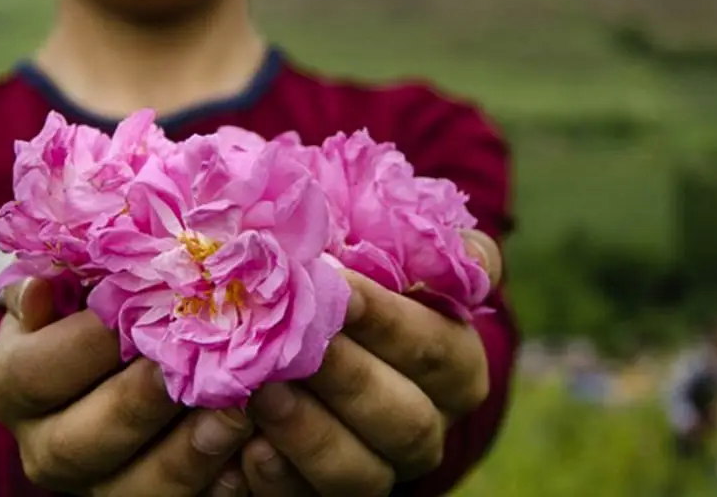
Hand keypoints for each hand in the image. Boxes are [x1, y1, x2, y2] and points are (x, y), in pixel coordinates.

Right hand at [0, 277, 253, 495]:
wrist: (125, 354)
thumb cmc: (98, 301)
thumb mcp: (69, 282)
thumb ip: (58, 279)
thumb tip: (37, 288)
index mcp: (12, 385)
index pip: (32, 374)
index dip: (81, 346)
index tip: (132, 313)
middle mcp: (45, 446)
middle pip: (75, 445)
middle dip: (134, 405)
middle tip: (183, 371)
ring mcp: (98, 484)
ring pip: (132, 490)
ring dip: (186, 454)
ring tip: (234, 415)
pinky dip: (220, 484)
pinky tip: (255, 452)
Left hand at [238, 230, 503, 495]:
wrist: (309, 329)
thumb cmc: (353, 276)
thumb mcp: (393, 248)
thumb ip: (431, 245)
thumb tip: (467, 252)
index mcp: (455, 363)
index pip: (434, 346)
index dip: (386, 318)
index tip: (330, 279)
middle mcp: (426, 425)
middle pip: (404, 418)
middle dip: (344, 377)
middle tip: (288, 342)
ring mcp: (378, 468)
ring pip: (360, 472)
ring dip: (308, 432)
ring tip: (259, 392)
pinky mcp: (325, 495)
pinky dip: (279, 478)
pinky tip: (249, 447)